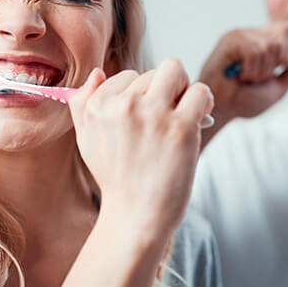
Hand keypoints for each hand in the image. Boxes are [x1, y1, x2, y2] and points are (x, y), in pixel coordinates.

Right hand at [69, 58, 213, 236]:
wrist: (136, 215)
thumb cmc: (116, 177)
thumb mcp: (87, 139)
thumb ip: (84, 102)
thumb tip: (97, 72)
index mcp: (98, 106)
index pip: (128, 76)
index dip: (140, 95)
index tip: (145, 117)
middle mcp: (123, 106)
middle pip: (153, 72)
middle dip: (162, 91)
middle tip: (165, 117)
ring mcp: (153, 115)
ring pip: (175, 71)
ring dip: (182, 89)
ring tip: (181, 113)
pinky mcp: (181, 127)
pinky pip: (200, 91)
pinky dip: (203, 101)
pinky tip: (197, 119)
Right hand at [199, 20, 287, 124]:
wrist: (222, 111)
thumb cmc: (244, 100)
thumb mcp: (279, 85)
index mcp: (264, 40)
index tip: (286, 67)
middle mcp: (253, 34)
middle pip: (287, 32)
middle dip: (283, 60)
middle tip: (264, 76)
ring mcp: (241, 35)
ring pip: (271, 46)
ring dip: (263, 72)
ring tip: (248, 79)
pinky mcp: (230, 41)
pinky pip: (255, 52)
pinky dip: (252, 71)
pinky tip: (239, 77)